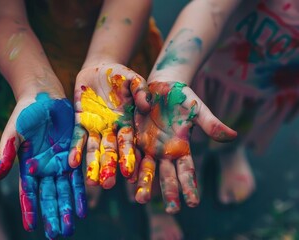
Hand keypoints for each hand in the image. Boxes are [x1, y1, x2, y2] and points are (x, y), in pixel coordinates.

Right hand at [0, 93, 86, 238]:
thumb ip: (5, 154)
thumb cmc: (25, 112)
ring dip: (66, 210)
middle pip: (48, 196)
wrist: (45, 96)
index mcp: (27, 165)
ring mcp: (59, 163)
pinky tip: (83, 209)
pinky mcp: (73, 155)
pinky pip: (77, 177)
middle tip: (57, 235)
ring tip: (69, 228)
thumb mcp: (13, 133)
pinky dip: (80, 193)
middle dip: (52, 215)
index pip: (28, 192)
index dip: (30, 209)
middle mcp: (44, 168)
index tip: (31, 228)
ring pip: (63, 192)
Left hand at [69, 63, 150, 188]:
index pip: (130, 144)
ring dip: (92, 165)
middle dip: (109, 168)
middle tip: (107, 185)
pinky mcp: (81, 122)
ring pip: (94, 149)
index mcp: (128, 124)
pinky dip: (75, 150)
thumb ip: (141, 91)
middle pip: (111, 152)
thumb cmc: (120, 76)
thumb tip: (147, 105)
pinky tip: (72, 163)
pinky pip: (78, 138)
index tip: (129, 174)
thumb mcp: (133, 79)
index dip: (129, 158)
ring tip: (91, 183)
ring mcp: (96, 127)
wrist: (99, 69)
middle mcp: (112, 130)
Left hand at [134, 81, 236, 212]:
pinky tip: (127, 177)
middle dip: (169, 192)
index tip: (194, 203)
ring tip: (141, 200)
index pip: (188, 171)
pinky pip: (131, 155)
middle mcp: (165, 152)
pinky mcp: (135, 139)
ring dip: (145, 184)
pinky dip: (130, 165)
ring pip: (147, 169)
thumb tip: (233, 137)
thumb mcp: (197, 110)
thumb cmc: (183, 98)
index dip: (190, 186)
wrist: (161, 86)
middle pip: (167, 176)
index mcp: (182, 148)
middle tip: (171, 211)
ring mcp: (149, 147)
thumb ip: (211, 124)